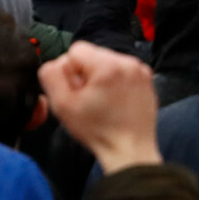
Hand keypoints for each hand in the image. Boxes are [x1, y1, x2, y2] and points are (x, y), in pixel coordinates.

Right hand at [39, 42, 161, 172]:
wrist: (129, 149)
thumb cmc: (97, 131)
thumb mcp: (63, 105)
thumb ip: (51, 76)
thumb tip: (56, 63)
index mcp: (107, 65)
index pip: (76, 50)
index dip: (69, 71)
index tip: (76, 91)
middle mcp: (127, 62)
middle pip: (93, 54)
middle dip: (86, 73)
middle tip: (89, 98)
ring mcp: (140, 70)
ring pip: (107, 61)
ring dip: (100, 77)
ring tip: (102, 101)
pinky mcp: (146, 79)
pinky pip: (122, 71)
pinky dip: (115, 82)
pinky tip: (114, 101)